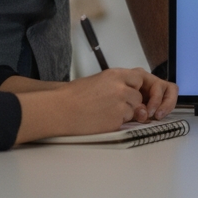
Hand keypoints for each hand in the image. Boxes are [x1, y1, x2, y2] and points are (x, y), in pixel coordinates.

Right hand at [14, 68, 178, 143]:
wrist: (59, 110)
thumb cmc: (74, 96)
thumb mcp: (99, 80)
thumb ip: (118, 83)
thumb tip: (133, 90)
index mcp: (116, 75)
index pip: (139, 79)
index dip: (135, 87)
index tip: (128, 92)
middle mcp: (121, 88)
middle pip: (137, 96)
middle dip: (129, 102)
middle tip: (111, 105)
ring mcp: (120, 104)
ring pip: (133, 110)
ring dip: (123, 113)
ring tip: (102, 111)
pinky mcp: (116, 120)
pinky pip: (124, 122)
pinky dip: (115, 123)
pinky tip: (100, 119)